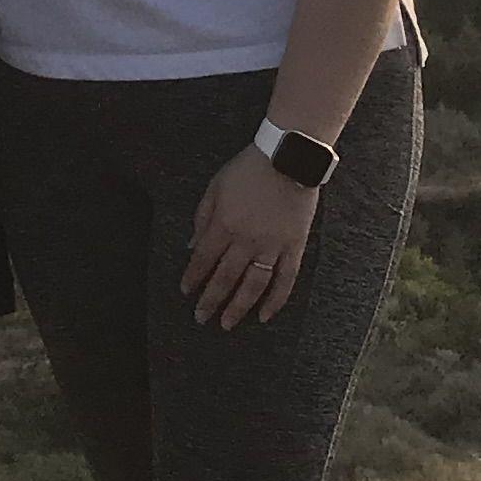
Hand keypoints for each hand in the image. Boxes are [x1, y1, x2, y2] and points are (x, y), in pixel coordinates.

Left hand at [182, 148, 318, 328]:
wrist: (288, 156)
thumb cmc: (248, 168)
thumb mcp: (215, 186)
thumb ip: (202, 217)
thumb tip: (191, 246)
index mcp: (224, 224)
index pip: (203, 259)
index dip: (193, 278)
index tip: (186, 292)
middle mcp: (246, 240)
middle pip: (225, 278)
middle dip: (210, 300)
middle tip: (201, 318)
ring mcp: (272, 246)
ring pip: (253, 285)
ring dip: (239, 307)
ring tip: (228, 324)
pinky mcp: (294, 246)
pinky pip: (285, 279)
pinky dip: (275, 300)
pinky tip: (264, 315)